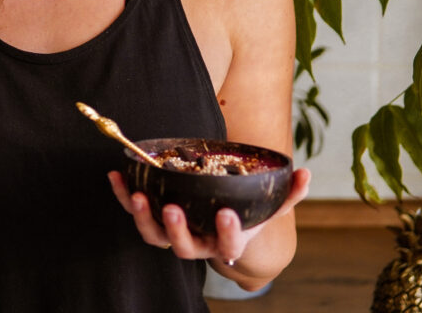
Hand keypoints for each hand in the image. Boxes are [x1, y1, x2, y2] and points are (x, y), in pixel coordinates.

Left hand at [107, 167, 310, 263]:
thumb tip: (306, 173)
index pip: (228, 244)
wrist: (219, 227)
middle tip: (172, 209)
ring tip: (138, 194)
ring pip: (154, 237)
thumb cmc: (245, 214)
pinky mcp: (152, 222)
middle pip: (184, 247)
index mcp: (225, 242)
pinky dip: (122, 196)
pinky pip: (134, 213)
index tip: (226, 214)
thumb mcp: (268, 207)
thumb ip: (288, 193)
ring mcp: (172, 235)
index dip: (227, 232)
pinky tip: (115, 175)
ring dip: (144, 217)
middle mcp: (197, 243)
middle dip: (176, 229)